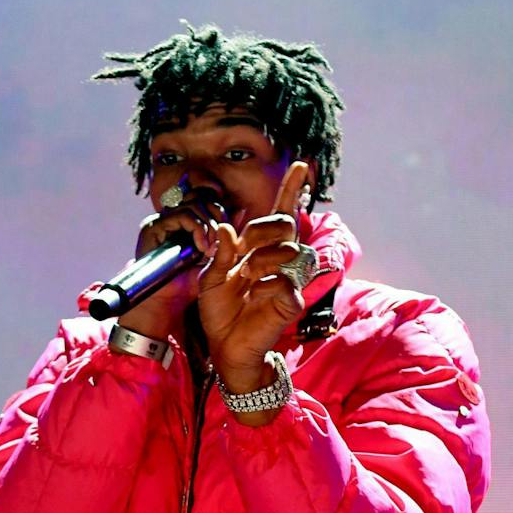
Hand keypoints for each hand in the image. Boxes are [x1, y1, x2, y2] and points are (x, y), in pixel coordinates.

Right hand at [120, 197, 224, 340]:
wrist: (167, 301)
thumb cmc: (189, 282)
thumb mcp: (213, 256)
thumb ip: (225, 235)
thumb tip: (241, 211)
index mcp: (185, 219)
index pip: (206, 199)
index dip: (221, 211)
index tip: (231, 233)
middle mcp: (171, 215)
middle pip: (201, 197)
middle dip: (217, 217)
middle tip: (223, 241)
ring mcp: (161, 219)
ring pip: (193, 204)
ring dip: (208, 225)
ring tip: (212, 248)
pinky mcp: (153, 227)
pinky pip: (182, 216)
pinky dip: (196, 229)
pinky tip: (201, 248)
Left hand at [197, 162, 311, 394]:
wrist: (226, 347)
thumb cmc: (221, 313)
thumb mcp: (210, 279)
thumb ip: (220, 253)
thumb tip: (226, 228)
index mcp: (258, 250)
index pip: (279, 215)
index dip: (291, 190)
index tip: (302, 164)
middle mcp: (278, 260)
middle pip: (283, 225)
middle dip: (262, 231)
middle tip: (244, 254)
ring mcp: (289, 279)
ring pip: (286, 251)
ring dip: (261, 260)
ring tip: (248, 279)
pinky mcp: (293, 301)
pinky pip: (285, 281)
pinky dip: (267, 285)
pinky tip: (257, 296)